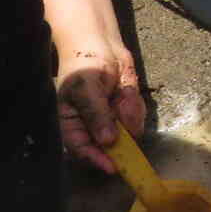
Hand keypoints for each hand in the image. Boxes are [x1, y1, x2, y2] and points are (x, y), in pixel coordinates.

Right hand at [54, 32, 145, 172]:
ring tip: (121, 92)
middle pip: (110, 147)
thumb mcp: (86, 87)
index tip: (113, 167)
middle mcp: (92, 127)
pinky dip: (136, 106)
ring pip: (128, 133)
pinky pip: (137, 119)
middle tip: (123, 110)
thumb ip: (96, 114)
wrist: (101, 45)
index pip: (82, 150)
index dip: (97, 160)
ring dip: (129, 114)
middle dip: (121, 134)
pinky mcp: (127, 113)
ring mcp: (112, 121)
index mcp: (73, 124)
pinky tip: (127, 90)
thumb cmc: (84, 64)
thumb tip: (107, 141)